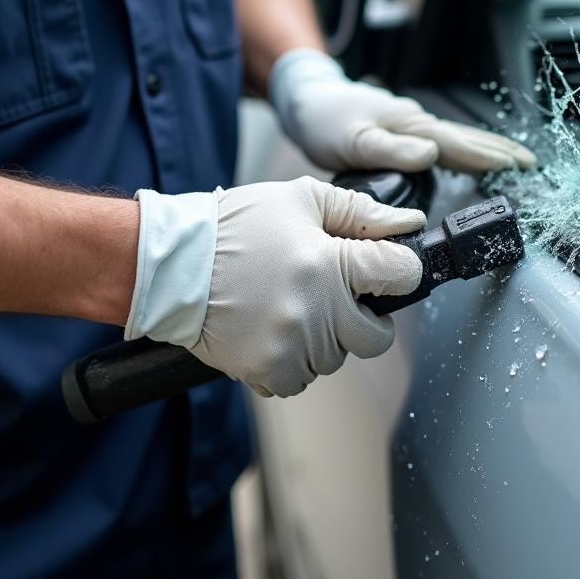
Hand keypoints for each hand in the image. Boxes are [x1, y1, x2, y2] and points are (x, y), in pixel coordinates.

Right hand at [125, 177, 424, 396]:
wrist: (171, 264)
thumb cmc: (234, 227)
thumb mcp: (301, 199)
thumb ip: (361, 213)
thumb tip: (408, 225)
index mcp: (331, 264)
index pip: (402, 274)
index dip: (398, 268)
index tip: (382, 268)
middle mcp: (318, 311)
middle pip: (377, 336)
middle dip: (365, 317)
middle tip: (335, 297)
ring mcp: (294, 346)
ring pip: (336, 358)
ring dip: (323, 338)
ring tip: (289, 306)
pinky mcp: (268, 371)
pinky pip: (300, 379)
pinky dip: (292, 360)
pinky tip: (271, 330)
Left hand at [268, 50, 535, 173]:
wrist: (308, 101)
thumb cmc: (326, 122)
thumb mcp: (353, 141)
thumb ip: (390, 149)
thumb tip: (430, 154)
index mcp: (411, 127)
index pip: (458, 144)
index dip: (488, 156)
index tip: (517, 165)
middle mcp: (417, 123)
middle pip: (467, 138)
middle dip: (500, 149)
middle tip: (531, 163)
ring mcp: (413, 124)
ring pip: (458, 138)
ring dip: (487, 149)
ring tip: (512, 161)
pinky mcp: (405, 130)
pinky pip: (444, 142)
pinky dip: (464, 149)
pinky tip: (469, 158)